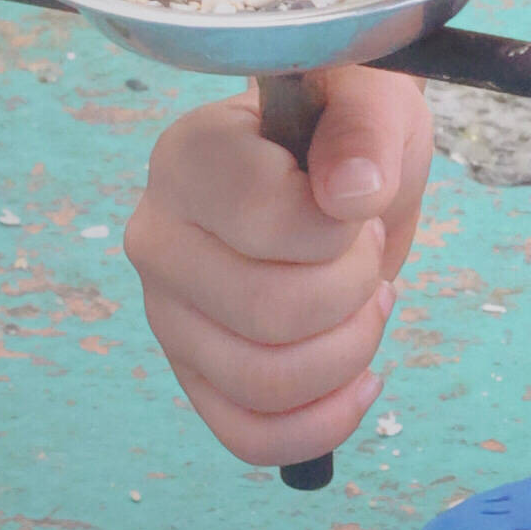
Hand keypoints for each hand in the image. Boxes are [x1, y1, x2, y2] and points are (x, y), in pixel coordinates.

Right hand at [123, 63, 431, 471]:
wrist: (338, 165)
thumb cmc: (345, 119)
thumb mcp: (373, 93)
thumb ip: (365, 126)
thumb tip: (351, 195)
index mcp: (188, 158)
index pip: (265, 220)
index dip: (340, 227)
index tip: (360, 196)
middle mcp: (157, 239)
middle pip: (267, 312)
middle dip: (353, 290)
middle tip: (367, 248)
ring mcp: (166, 315)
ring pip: (262, 382)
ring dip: (349, 352)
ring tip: (367, 299)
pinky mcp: (192, 375)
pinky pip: (248, 435)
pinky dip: (321, 423)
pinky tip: (361, 379)